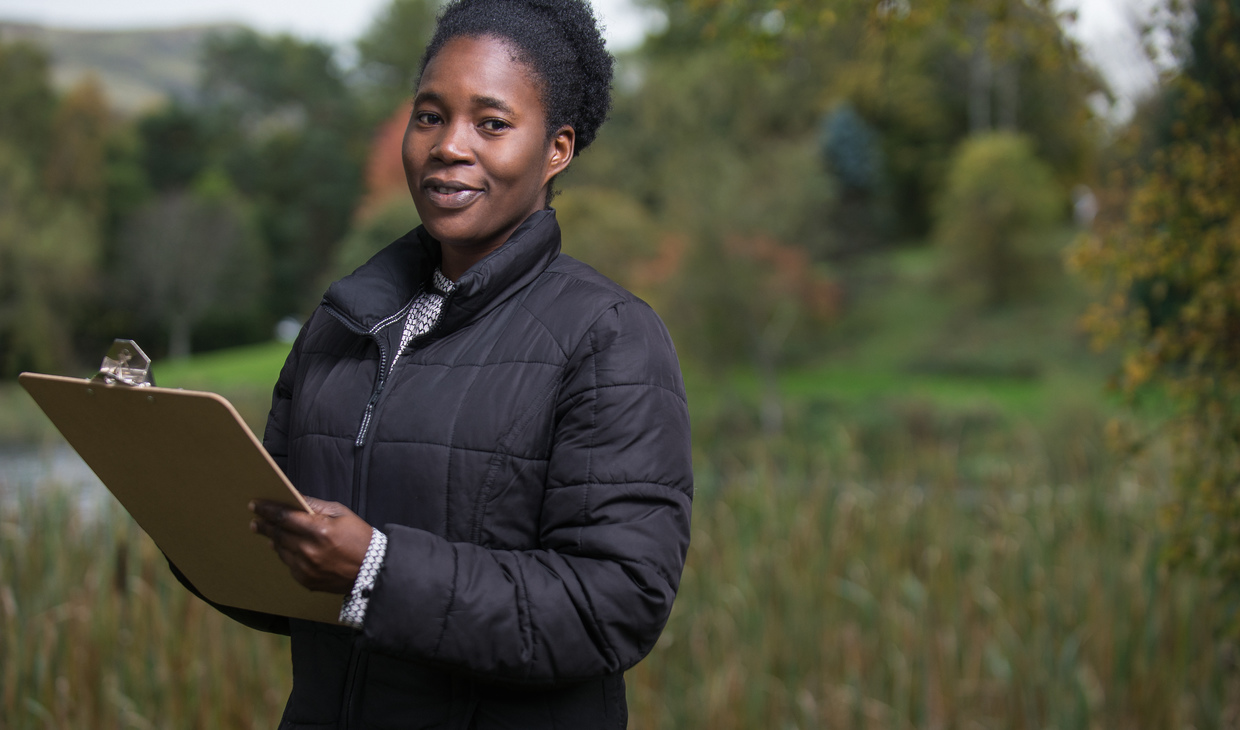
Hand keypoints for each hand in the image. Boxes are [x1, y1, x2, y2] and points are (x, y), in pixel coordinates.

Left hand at [249, 497, 372, 593]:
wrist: (372, 570)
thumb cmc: (359, 538)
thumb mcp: (341, 514)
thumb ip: (316, 506)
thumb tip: (295, 498)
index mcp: (319, 530)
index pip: (284, 516)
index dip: (267, 509)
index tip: (255, 505)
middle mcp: (309, 550)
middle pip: (277, 534)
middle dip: (264, 525)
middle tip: (255, 520)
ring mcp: (306, 567)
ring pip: (280, 550)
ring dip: (273, 540)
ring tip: (268, 533)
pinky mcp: (306, 580)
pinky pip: (289, 564)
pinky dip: (286, 554)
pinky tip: (286, 548)